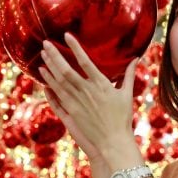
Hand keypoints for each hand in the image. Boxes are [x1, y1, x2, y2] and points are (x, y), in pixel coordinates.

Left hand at [39, 33, 136, 161]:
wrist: (113, 143)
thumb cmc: (122, 118)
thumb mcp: (127, 94)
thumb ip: (129, 74)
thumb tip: (136, 58)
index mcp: (101, 84)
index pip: (85, 61)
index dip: (75, 47)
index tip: (66, 35)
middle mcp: (86, 92)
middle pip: (66, 70)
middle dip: (55, 55)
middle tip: (45, 43)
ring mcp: (76, 103)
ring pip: (58, 82)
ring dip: (49, 68)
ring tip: (41, 56)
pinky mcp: (70, 114)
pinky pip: (56, 97)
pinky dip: (48, 86)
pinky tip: (42, 78)